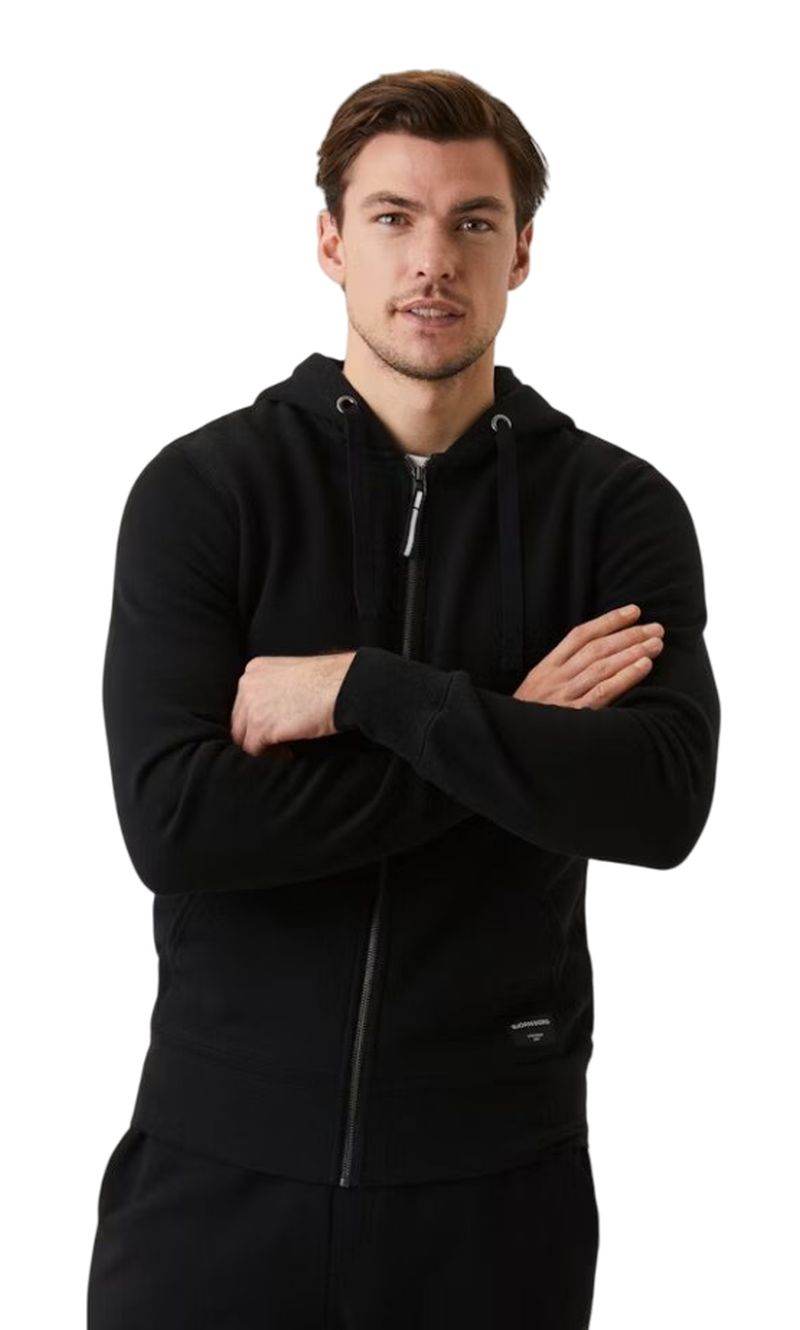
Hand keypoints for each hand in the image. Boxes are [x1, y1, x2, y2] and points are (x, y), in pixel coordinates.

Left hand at [230, 651, 356, 755]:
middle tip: (278, 743)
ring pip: (243, 738)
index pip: (243, 703)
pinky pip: (254, 750)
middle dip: (256, 734)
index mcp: (254, 670)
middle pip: (239, 721)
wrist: (344, 686)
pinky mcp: (260, 726)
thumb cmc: (330, 680)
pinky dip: (271, 756)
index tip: (274, 728)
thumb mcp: (293, 674)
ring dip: (263, 746)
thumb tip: (271, 712)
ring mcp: (251, 705)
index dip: (257, 720)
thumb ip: (274, 688)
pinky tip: (289, 751)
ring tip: (285, 748)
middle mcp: (247, 684)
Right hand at [513, 605, 664, 708]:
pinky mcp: (573, 717)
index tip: (634, 611)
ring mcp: (563, 697)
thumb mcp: (537, 690)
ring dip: (632, 652)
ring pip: (601, 667)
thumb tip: (596, 656)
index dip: (609, 621)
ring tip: (656, 643)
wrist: (510, 743)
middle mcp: (555, 678)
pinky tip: (643, 667)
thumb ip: (561, 673)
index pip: (580, 635)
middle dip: (629, 635)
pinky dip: (624, 677)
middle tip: (656, 628)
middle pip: (596, 648)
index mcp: (546, 668)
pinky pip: (602, 693)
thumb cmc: (529, 719)